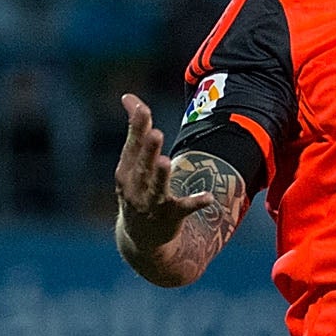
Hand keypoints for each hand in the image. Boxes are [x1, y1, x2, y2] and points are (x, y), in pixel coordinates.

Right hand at [113, 95, 220, 253]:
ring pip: (157, 189)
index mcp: (125, 172)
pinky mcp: (171, 218)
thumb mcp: (131, 163)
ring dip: (161, 176)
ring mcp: (152, 205)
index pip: (131, 147)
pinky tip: (209, 197)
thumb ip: (135, 130)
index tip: (141, 109)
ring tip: (166, 162)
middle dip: (148, 151)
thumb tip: (128, 96)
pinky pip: (184, 209)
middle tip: (155, 134)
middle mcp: (135, 189)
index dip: (136, 129)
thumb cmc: (136, 191)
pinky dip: (196, 203)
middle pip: (142, 167)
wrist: (141, 240)